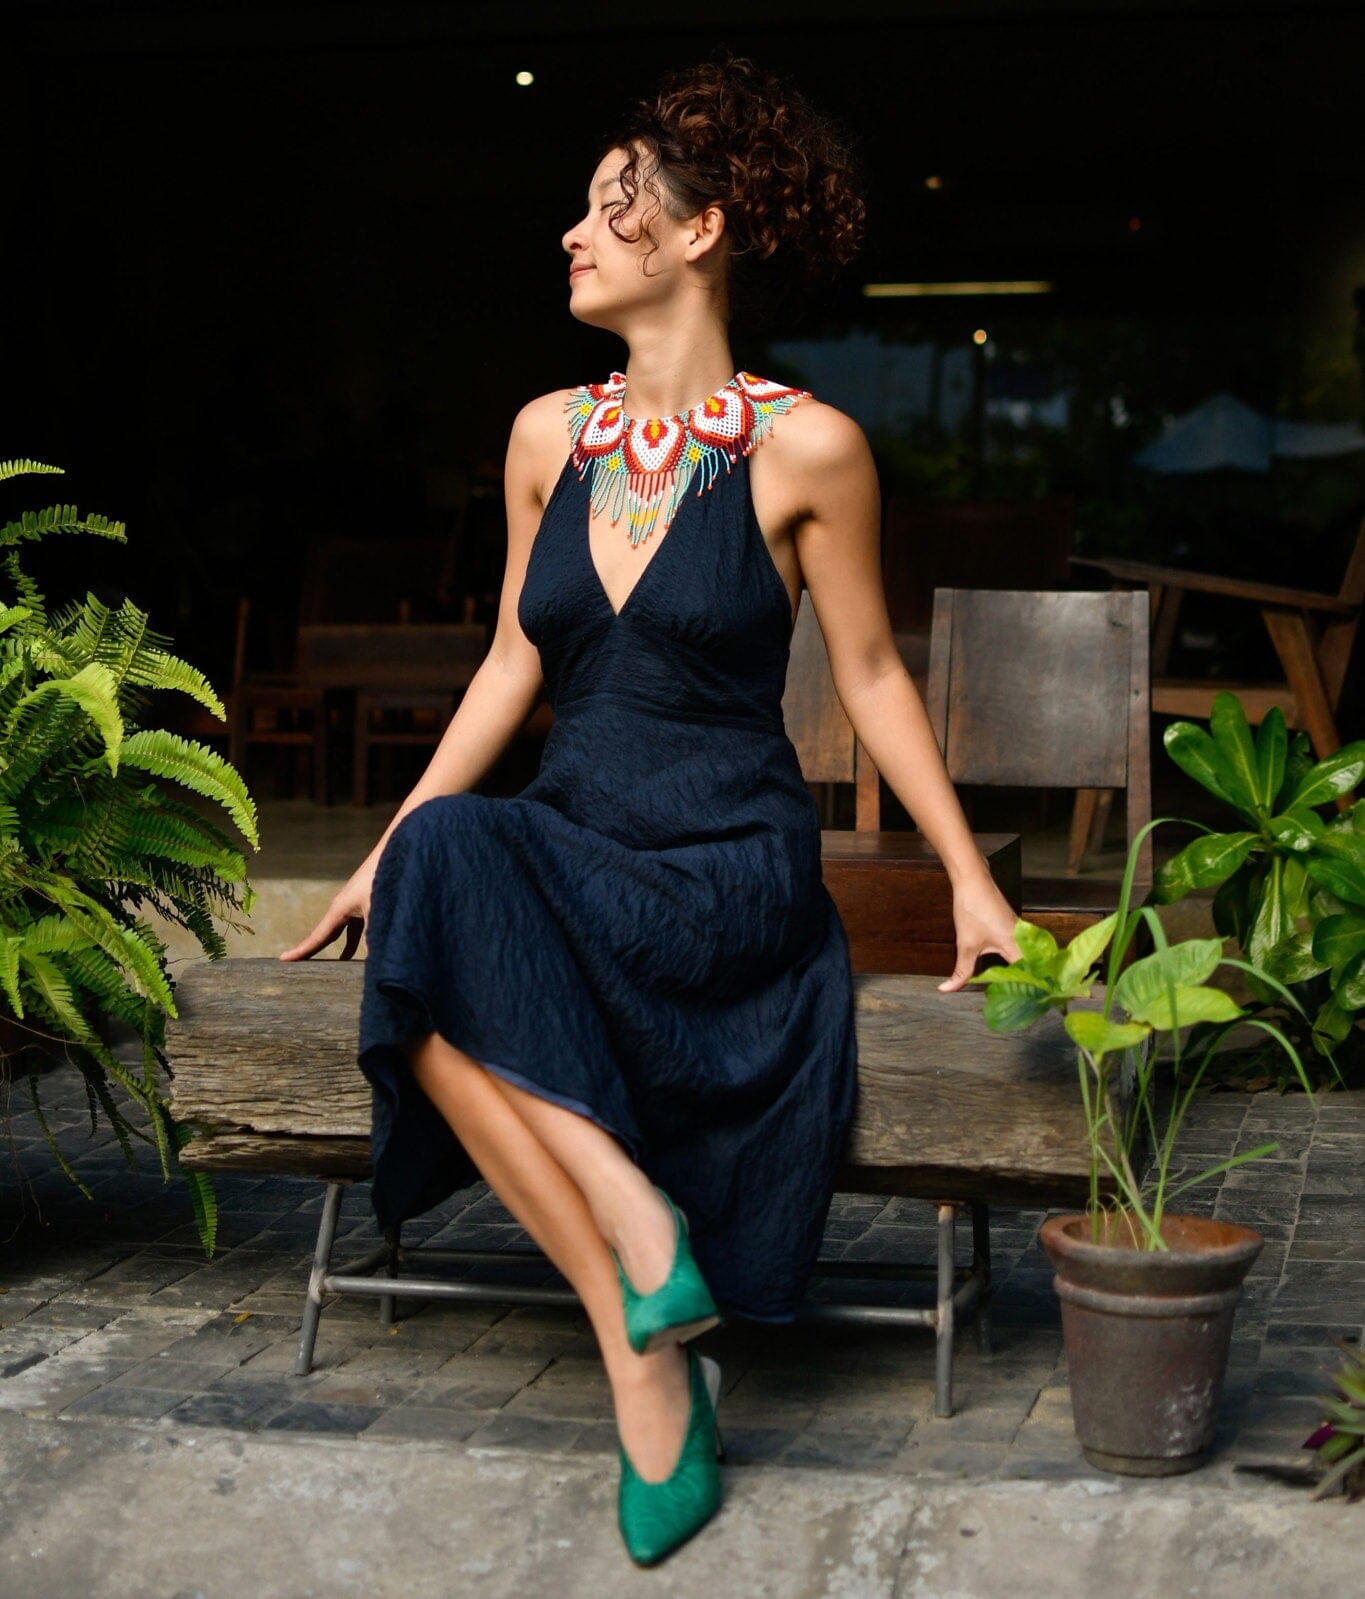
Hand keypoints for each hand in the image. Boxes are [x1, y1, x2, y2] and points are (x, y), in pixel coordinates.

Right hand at [278, 855, 378, 961]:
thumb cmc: (383, 876)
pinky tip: (363, 953)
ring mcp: (354, 905)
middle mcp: (343, 908)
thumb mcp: (376, 908)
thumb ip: (373, 936)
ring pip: (343, 933)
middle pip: (325, 936)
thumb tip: (372, 960)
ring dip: (340, 949)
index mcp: (339, 910)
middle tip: (300, 967)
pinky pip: (357, 928)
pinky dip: (357, 941)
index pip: (317, 937)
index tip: (283, 960)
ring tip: (335, 968)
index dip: (302, 950)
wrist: (396, 851)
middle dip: (314, 951)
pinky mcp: (367, 903)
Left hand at [938, 871, 1022, 992]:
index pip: (1031, 973)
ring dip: (1023, 973)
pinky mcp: (1014, 927)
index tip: (1029, 1005)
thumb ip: (961, 971)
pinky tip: (1010, 972)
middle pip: (1033, 968)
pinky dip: (1018, 961)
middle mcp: (1024, 938)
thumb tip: (947, 989)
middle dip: (1028, 985)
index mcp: (1016, 944)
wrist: (973, 880)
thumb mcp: (965, 945)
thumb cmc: (972, 908)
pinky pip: (1021, 948)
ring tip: (1019, 993)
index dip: (1031, 990)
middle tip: (1024, 1004)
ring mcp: (1020, 932)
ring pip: (1028, 957)